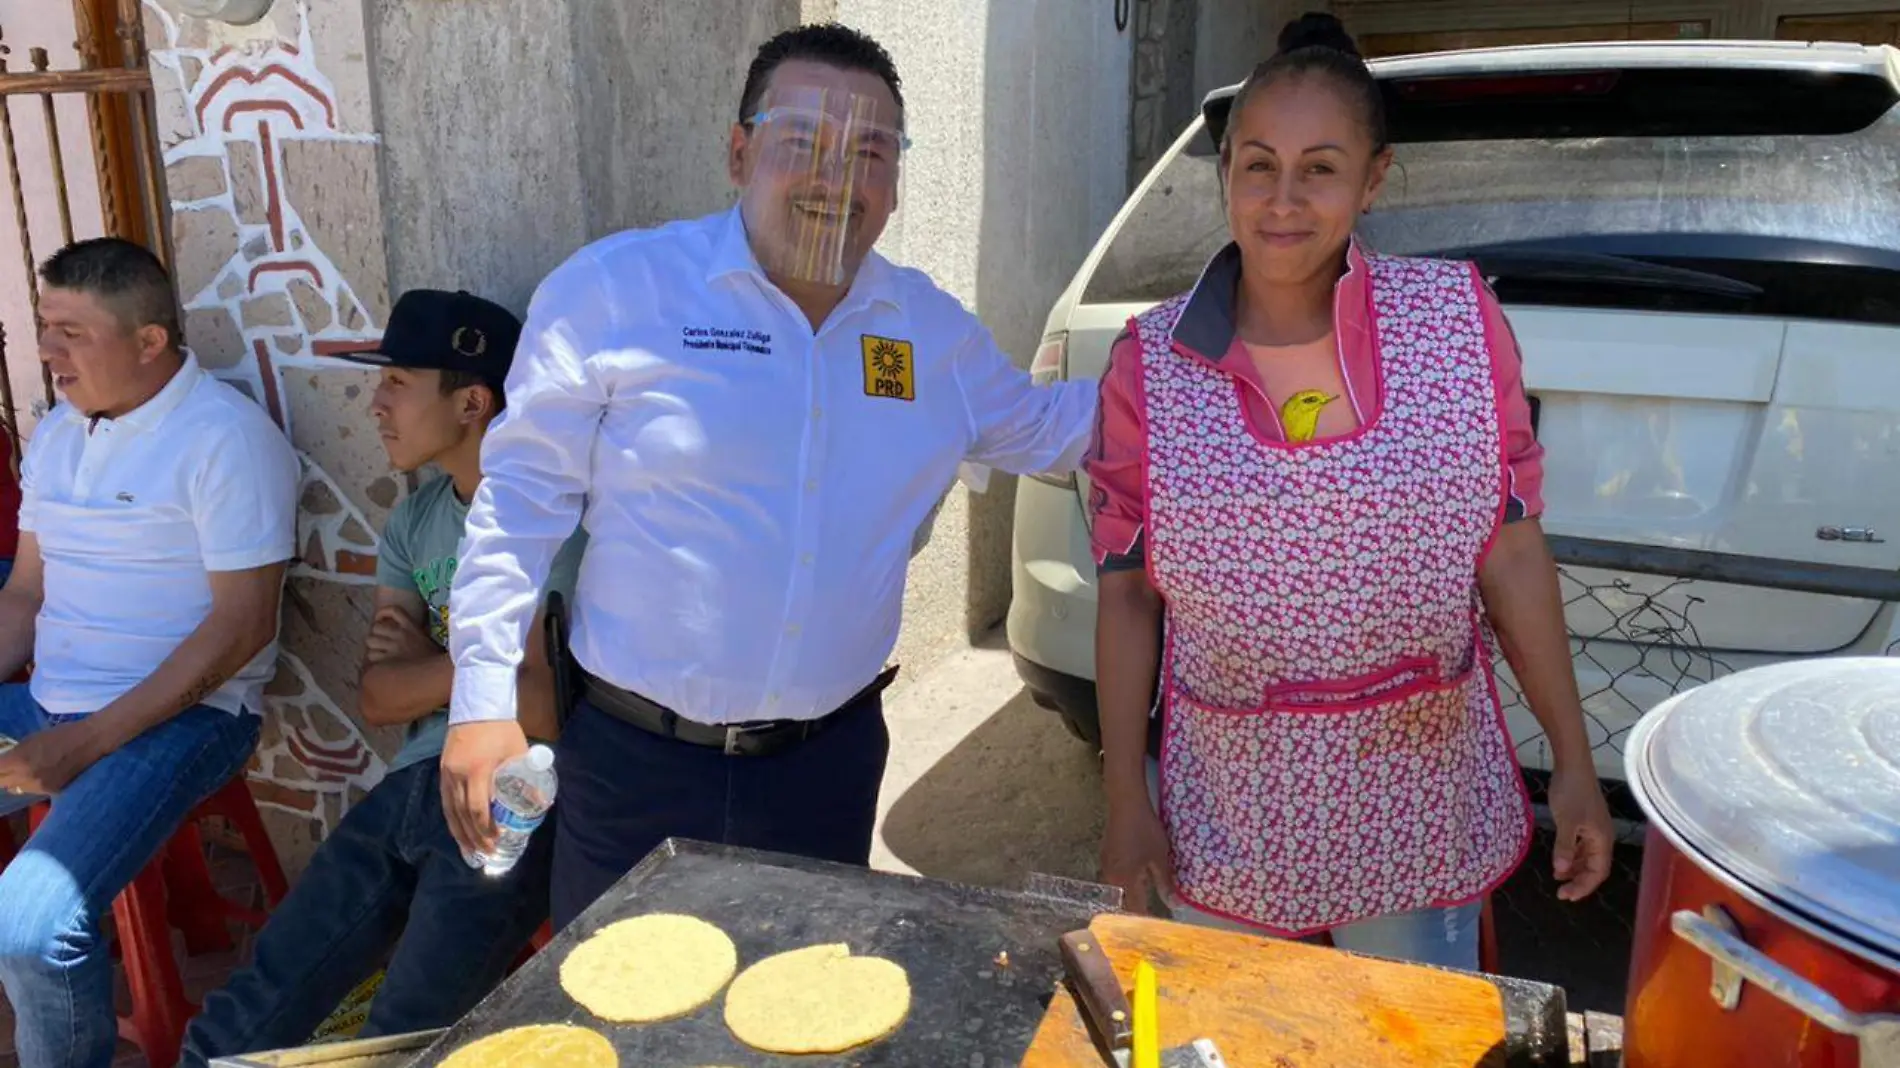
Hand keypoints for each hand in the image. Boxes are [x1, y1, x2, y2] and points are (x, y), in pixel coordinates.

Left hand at [0, 719, 107, 796]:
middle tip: (7, 768)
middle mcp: (26, 776)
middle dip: (3, 774)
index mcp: (20, 759)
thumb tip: (3, 761)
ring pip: (16, 788)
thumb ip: (15, 753)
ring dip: (16, 780)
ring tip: (26, 770)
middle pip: (2, 782)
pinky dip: (32, 783)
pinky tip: (40, 774)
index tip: (2, 763)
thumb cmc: (61, 734)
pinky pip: (32, 790)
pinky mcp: (51, 792)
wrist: (91, 741)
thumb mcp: (32, 739)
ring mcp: (39, 787)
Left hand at [365, 606, 437, 665]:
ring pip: (370, 641)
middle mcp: (400, 634)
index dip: (383, 613)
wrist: (437, 671)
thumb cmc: (433, 658)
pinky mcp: (388, 661)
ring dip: (373, 648)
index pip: (393, 611)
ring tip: (379, 654)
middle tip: (380, 642)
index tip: (380, 619)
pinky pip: (372, 656)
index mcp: (411, 627)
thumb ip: (414, 632)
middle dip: (376, 634)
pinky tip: (379, 663)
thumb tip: (404, 630)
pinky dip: (374, 660)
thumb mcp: (426, 639)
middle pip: (376, 627)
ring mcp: (393, 647)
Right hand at [440, 719, 527, 860]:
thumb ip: (528, 777)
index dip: (486, 828)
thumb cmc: (501, 729)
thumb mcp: (519, 751)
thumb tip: (542, 803)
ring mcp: (447, 773)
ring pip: (450, 811)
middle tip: (487, 853)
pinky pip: (445, 802)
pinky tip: (458, 832)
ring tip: (470, 851)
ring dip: (460, 833)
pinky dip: (452, 819)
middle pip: (462, 815)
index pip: (478, 808)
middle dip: (474, 836)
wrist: (478, 706)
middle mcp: (458, 774)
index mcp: (478, 769)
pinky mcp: (443, 771)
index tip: (497, 839)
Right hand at [1100, 800, 1174, 915]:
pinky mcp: (1105, 856)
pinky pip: (1116, 877)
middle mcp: (1112, 877)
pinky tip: (1138, 877)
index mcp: (1126, 880)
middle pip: (1125, 901)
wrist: (1126, 804)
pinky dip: (1127, 882)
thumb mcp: (1160, 857)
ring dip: (1132, 895)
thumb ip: (1165, 882)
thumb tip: (1174, 904)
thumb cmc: (1145, 830)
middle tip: (1154, 915)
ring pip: (1120, 889)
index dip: (1147, 920)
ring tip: (1147, 898)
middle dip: (1139, 909)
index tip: (1156, 929)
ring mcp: (1106, 866)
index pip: (1136, 909)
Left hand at [1548, 763, 1614, 901]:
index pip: (1597, 872)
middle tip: (1560, 892)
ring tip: (1558, 877)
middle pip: (1594, 867)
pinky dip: (1571, 855)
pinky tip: (1560, 860)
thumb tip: (1561, 870)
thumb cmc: (1571, 792)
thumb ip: (1565, 846)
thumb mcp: (1566, 821)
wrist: (1573, 764)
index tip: (1566, 896)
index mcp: (1602, 839)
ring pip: (1587, 857)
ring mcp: (1593, 829)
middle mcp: (1602, 837)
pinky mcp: (1584, 821)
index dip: (1584, 886)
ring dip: (1574, 869)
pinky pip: (1581, 846)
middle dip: (1579, 881)